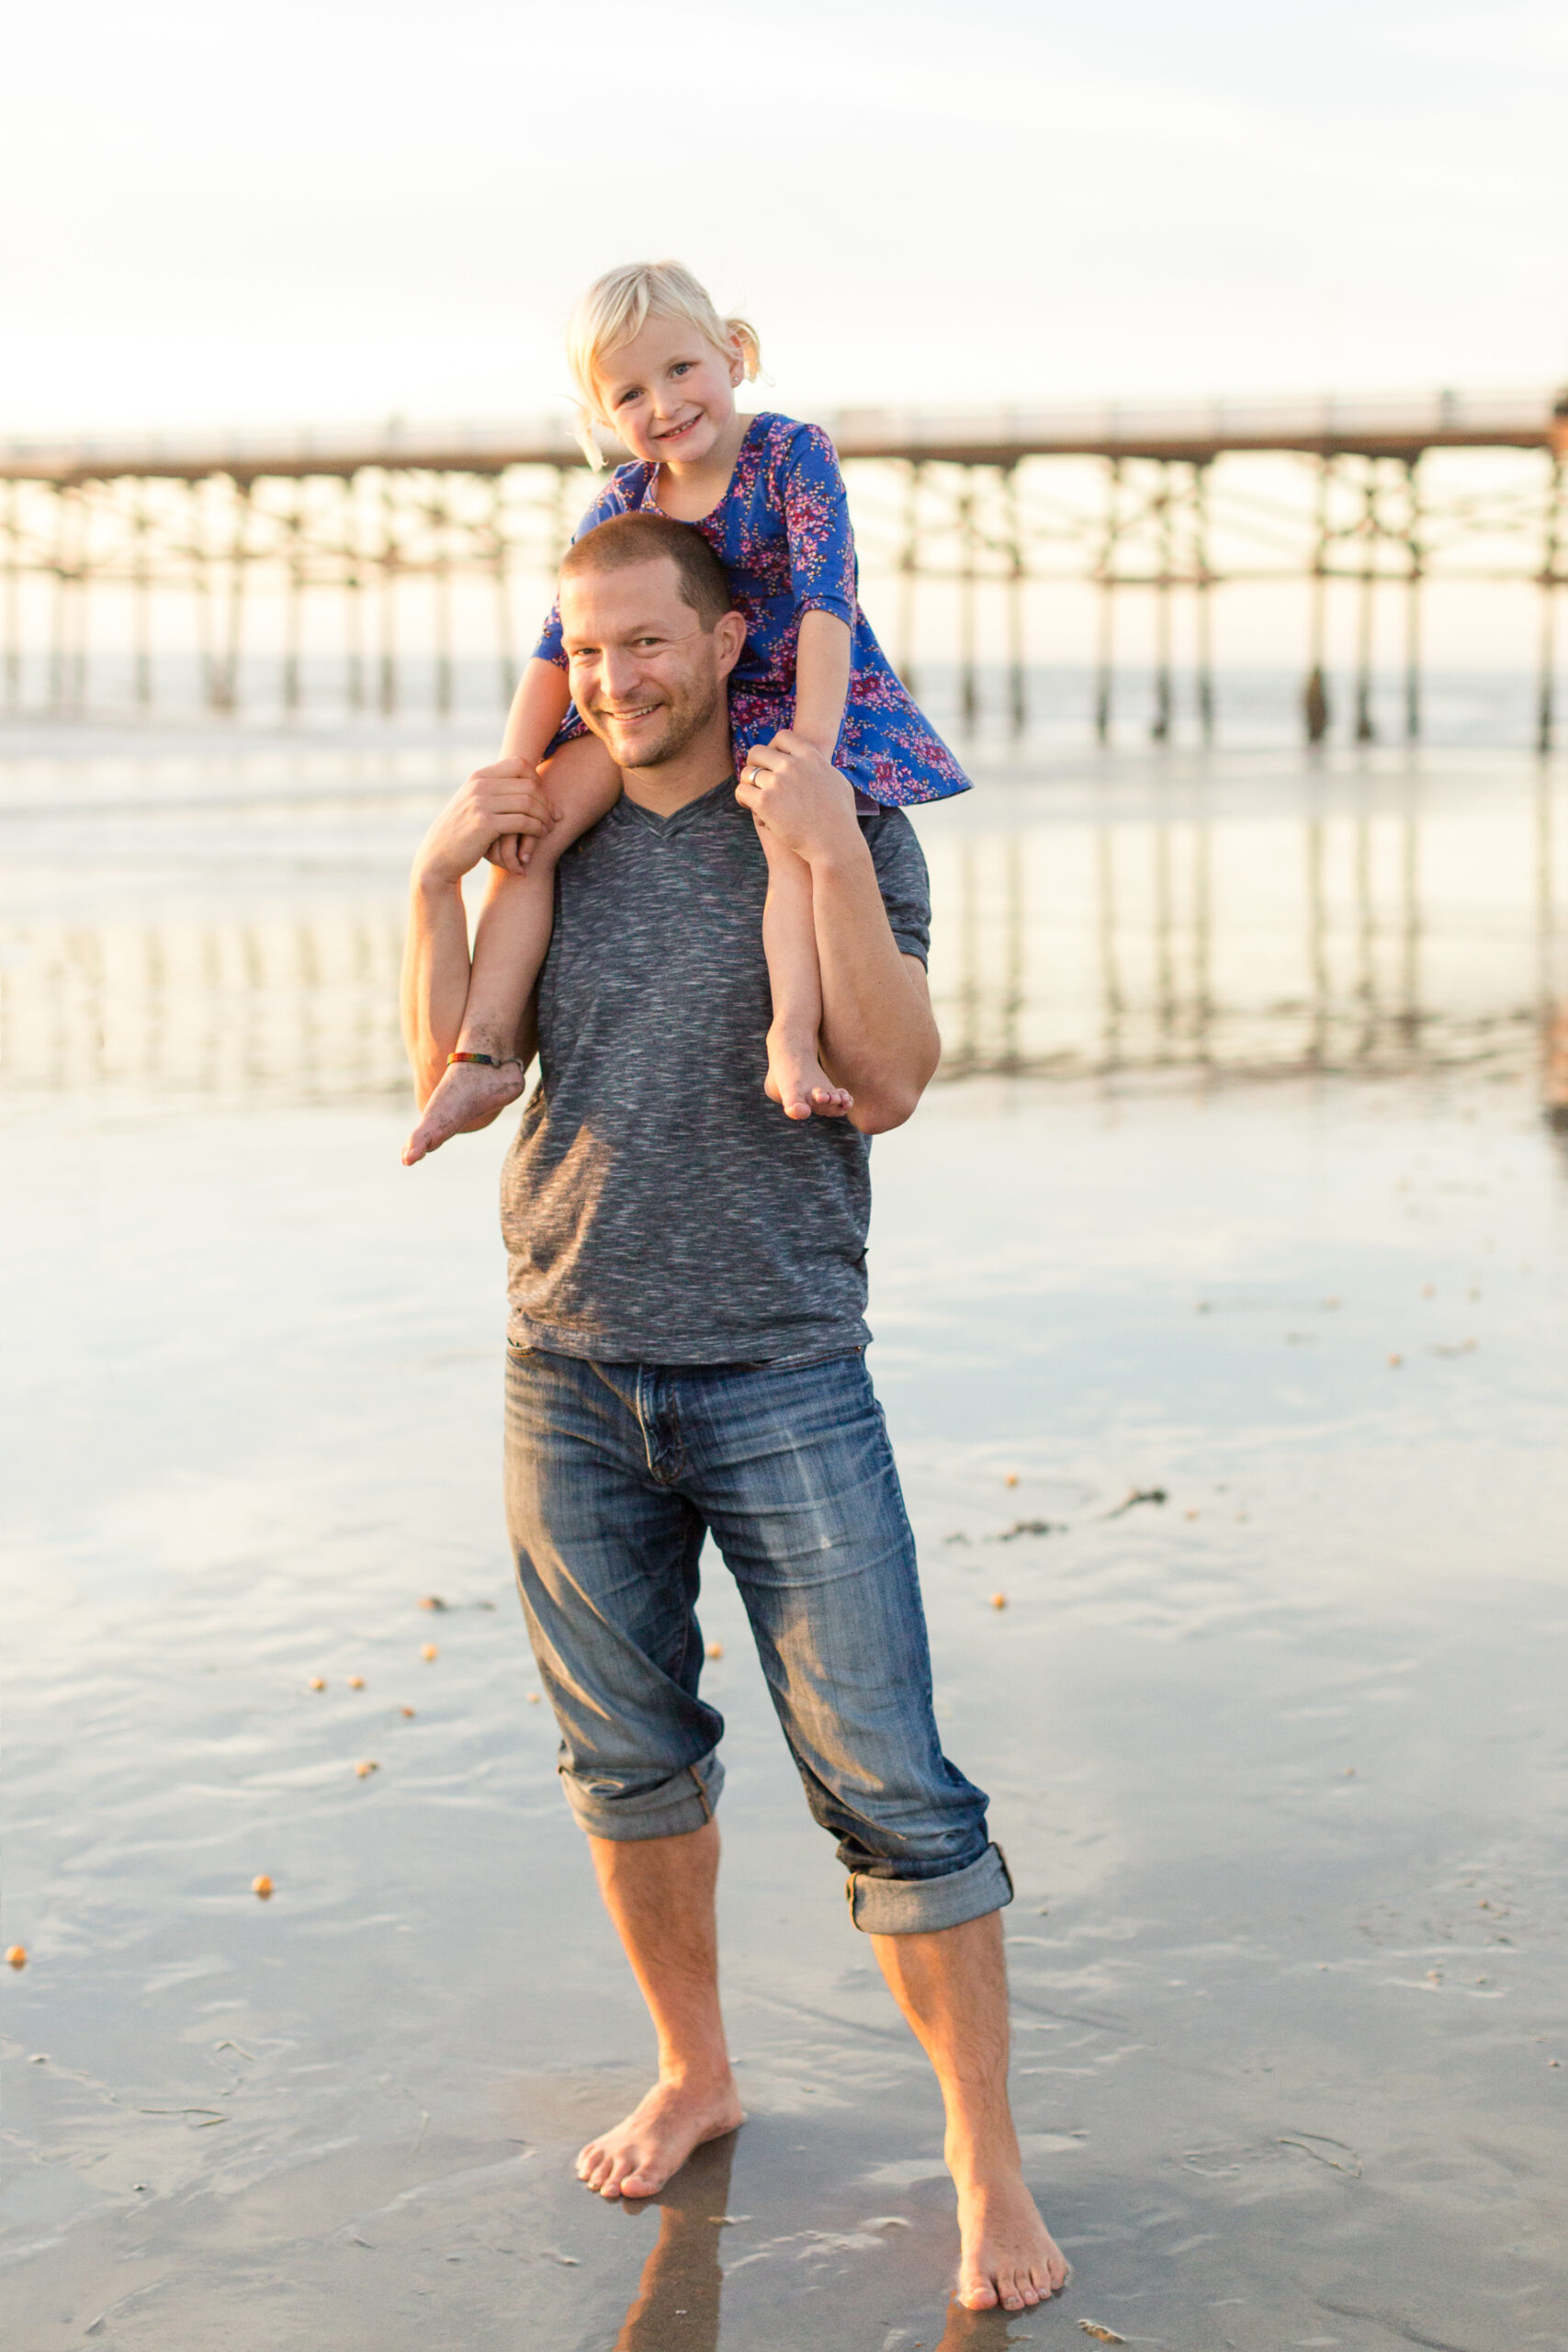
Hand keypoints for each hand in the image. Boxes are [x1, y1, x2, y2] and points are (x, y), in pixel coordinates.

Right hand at [413, 758, 555, 888]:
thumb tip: (524, 780)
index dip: (537, 779)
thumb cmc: (462, 832)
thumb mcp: (473, 803)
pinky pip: (522, 821)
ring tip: (548, 827)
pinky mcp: (485, 824)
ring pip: (528, 802)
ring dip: (544, 816)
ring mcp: (481, 803)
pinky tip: (539, 835)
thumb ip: (493, 790)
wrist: (438, 856)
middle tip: (553, 816)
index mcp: (479, 777)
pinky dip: (536, 829)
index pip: (519, 764)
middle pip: (528, 784)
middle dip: (546, 801)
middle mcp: (479, 785)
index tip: (543, 798)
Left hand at [734, 731, 860, 866]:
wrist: (835, 844)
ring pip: (747, 773)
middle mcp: (792, 765)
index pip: (782, 737)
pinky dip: (742, 798)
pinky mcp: (765, 802)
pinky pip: (741, 791)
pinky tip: (750, 806)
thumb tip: (818, 762)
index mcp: (811, 757)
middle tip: (756, 778)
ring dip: (748, 784)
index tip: (773, 761)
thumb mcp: (839, 783)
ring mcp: (777, 783)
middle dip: (754, 764)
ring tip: (753, 796)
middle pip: (758, 751)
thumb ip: (824, 769)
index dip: (773, 747)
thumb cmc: (841, 819)